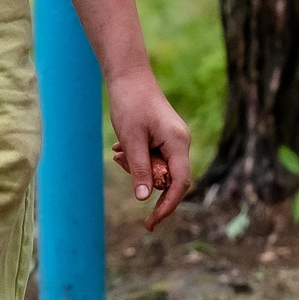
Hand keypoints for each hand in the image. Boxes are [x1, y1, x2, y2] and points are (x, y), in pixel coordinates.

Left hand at [107, 73, 192, 229]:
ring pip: (158, 168)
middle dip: (145, 180)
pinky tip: (120, 146)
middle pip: (169, 178)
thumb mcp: (131, 140)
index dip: (166, 206)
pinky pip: (153, 157)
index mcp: (178, 144)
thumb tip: (144, 198)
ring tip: (117, 151)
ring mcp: (173, 140)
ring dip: (137, 167)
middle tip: (120, 163)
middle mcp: (180, 143)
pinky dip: (136, 158)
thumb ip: (140, 169)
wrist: (128, 76)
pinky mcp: (164, 137)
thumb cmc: (130, 104)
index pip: (179, 184)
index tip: (151, 223)